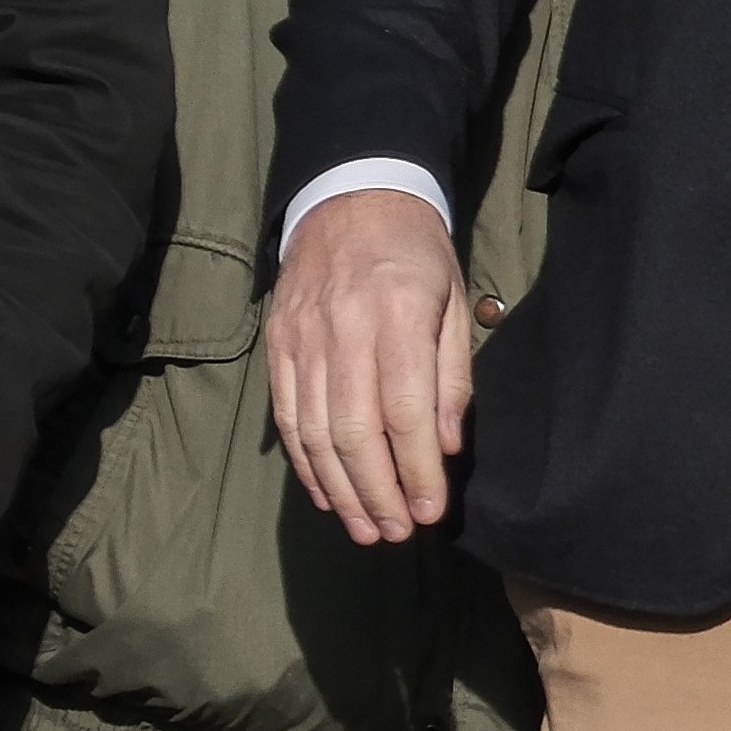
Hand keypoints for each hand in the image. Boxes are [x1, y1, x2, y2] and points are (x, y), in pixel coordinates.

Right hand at [266, 185, 479, 546]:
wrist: (350, 197)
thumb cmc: (417, 255)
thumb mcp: (454, 302)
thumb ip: (452, 375)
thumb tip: (446, 445)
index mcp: (395, 316)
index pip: (405, 411)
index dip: (417, 469)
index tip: (431, 511)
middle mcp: (341, 329)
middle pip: (354, 430)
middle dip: (377, 492)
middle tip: (396, 533)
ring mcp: (301, 338)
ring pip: (315, 431)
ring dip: (339, 489)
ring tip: (364, 528)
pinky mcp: (277, 344)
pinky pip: (287, 414)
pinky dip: (305, 461)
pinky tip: (327, 493)